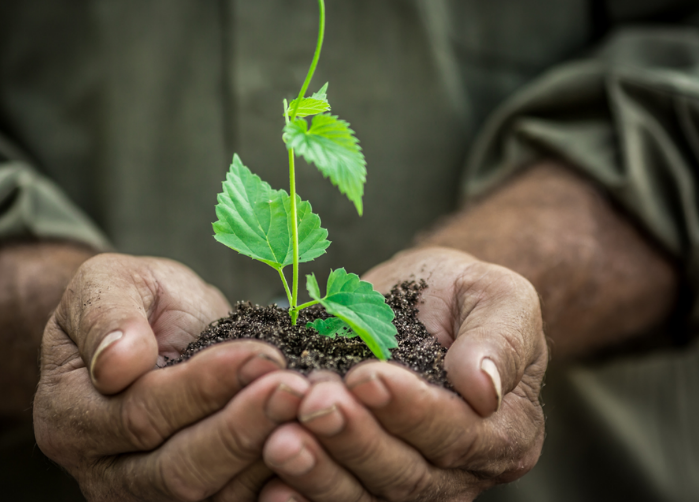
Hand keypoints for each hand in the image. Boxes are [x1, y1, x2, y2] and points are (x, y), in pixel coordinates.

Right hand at [34, 253, 310, 500]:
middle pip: (179, 470)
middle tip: (297, 389)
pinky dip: (277, 481)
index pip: (141, 414)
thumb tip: (117, 363)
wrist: (154, 332)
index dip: (204, 387)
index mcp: (70, 414)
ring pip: (213, 497)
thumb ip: (106, 314)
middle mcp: (104, 469)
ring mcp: (145, 495)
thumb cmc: (134, 304)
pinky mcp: (191, 500)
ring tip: (313, 411)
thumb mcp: (109, 283)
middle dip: (244, 428)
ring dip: (269, 457)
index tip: (261, 356)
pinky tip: (313, 445)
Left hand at [259, 247, 546, 500]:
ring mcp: (412, 481)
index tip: (366, 377)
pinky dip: (306, 495)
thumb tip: (482, 387)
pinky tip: (271, 486)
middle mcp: (461, 470)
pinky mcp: (367, 479)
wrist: (423, 302)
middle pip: (409, 476)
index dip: (411, 411)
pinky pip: (341, 497)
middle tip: (314, 405)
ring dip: (322, 474)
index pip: (459, 434)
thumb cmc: (463, 295)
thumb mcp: (498, 297)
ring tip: (281, 441)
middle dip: (357, 441)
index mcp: (505, 432)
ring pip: (369, 496)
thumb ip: (499, 339)